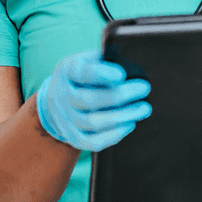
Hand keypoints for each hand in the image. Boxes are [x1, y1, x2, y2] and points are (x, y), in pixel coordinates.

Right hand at [36, 50, 151, 151]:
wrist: (57, 98)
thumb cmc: (82, 75)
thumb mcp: (87, 60)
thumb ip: (104, 60)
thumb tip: (131, 63)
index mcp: (67, 71)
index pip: (82, 73)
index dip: (101, 74)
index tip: (122, 74)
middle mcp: (63, 96)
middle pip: (91, 100)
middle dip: (121, 95)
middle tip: (144, 89)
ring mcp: (66, 119)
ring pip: (94, 122)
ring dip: (122, 116)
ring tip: (144, 108)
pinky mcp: (73, 136)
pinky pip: (92, 142)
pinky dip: (113, 135)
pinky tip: (130, 124)